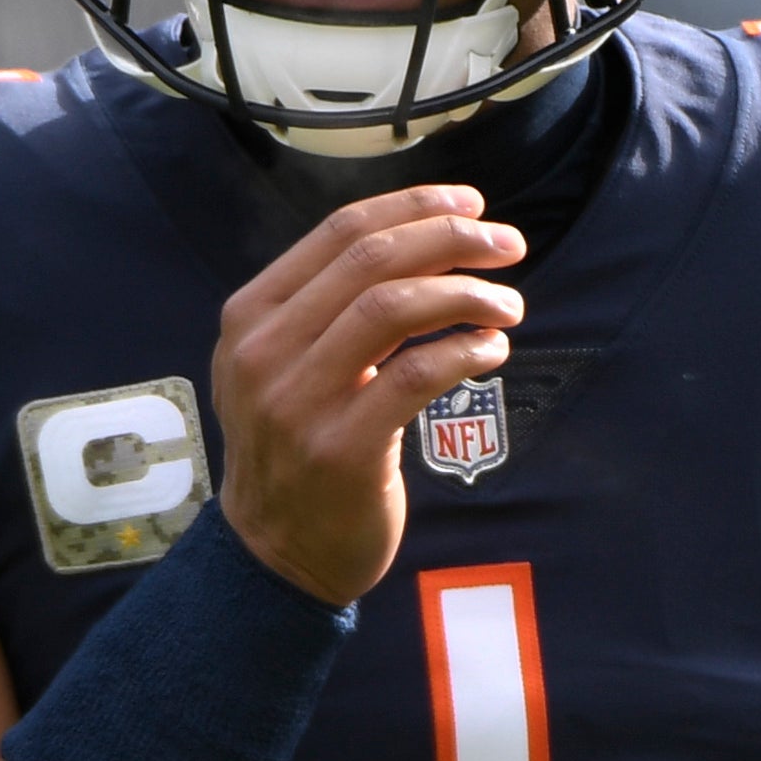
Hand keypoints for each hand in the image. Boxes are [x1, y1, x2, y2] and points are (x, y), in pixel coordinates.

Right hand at [209, 184, 524, 605]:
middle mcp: (266, 351)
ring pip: (395, 308)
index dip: (414, 207)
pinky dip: (466, 351)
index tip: (470, 206)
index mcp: (251, 316)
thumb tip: (429, 240)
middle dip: (453, 240)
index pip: (340, 232)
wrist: (274, 554)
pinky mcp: (342, 450)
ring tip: (509, 304)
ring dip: (468, 295)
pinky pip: (417, 375)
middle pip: (373, 260)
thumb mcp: (286, 366)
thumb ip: (332, 308)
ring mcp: (299, 402)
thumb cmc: (297, 449)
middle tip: (508, 245)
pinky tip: (491, 351)